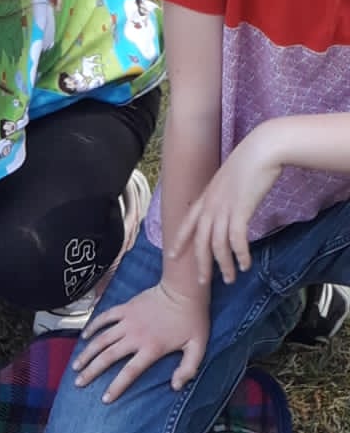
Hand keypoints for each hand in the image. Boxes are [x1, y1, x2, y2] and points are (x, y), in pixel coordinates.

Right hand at [70, 280, 209, 402]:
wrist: (184, 289)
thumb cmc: (193, 319)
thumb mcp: (198, 347)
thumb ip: (188, 368)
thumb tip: (176, 386)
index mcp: (151, 348)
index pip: (129, 372)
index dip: (116, 387)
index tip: (105, 399)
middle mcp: (135, 336)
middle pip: (108, 357)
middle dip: (91, 371)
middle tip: (79, 383)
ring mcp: (128, 321)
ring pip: (101, 339)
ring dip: (87, 353)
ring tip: (76, 365)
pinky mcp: (125, 308)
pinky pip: (104, 317)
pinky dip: (93, 326)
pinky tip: (84, 337)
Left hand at [171, 125, 281, 284]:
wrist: (262, 149)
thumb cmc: (251, 159)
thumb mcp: (230, 177)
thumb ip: (225, 192)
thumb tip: (230, 202)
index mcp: (206, 196)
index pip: (187, 222)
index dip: (179, 240)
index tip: (171, 255)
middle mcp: (210, 205)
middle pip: (200, 242)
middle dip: (201, 265)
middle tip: (203, 283)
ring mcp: (223, 209)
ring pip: (217, 246)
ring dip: (224, 265)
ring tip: (230, 279)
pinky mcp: (239, 211)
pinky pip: (236, 241)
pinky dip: (240, 255)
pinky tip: (244, 264)